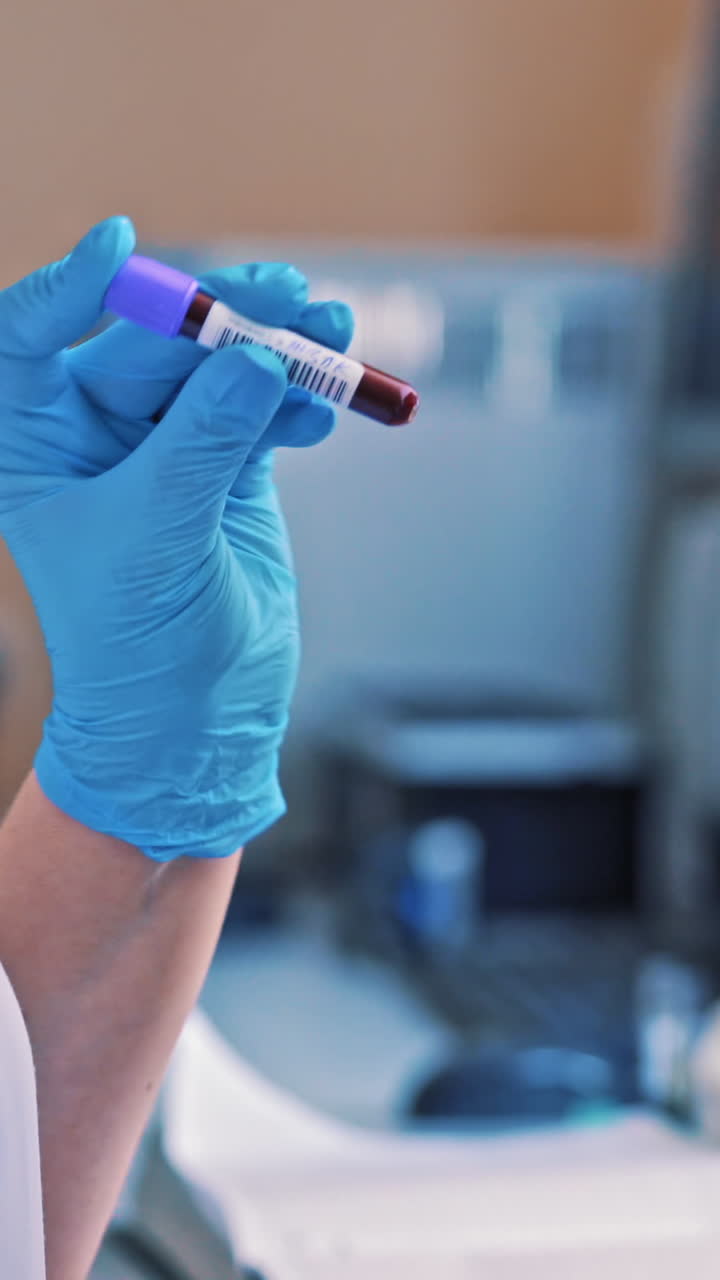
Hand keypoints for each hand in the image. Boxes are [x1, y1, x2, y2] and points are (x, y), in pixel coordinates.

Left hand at [0, 218, 352, 859]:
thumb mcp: (157, 533)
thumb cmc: (140, 642)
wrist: (196, 720)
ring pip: (220, 372)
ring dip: (280, 351)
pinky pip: (264, 414)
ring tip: (335, 330)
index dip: (69, 286)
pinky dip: (298, 406)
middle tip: (289, 296)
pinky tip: (328, 409)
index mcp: (37, 449)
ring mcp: (168, 453)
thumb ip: (202, 440)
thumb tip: (255, 356)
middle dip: (223, 320)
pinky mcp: (229, 472)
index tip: (123, 245)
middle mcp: (95, 441)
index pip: (30, 340)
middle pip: (152, 347)